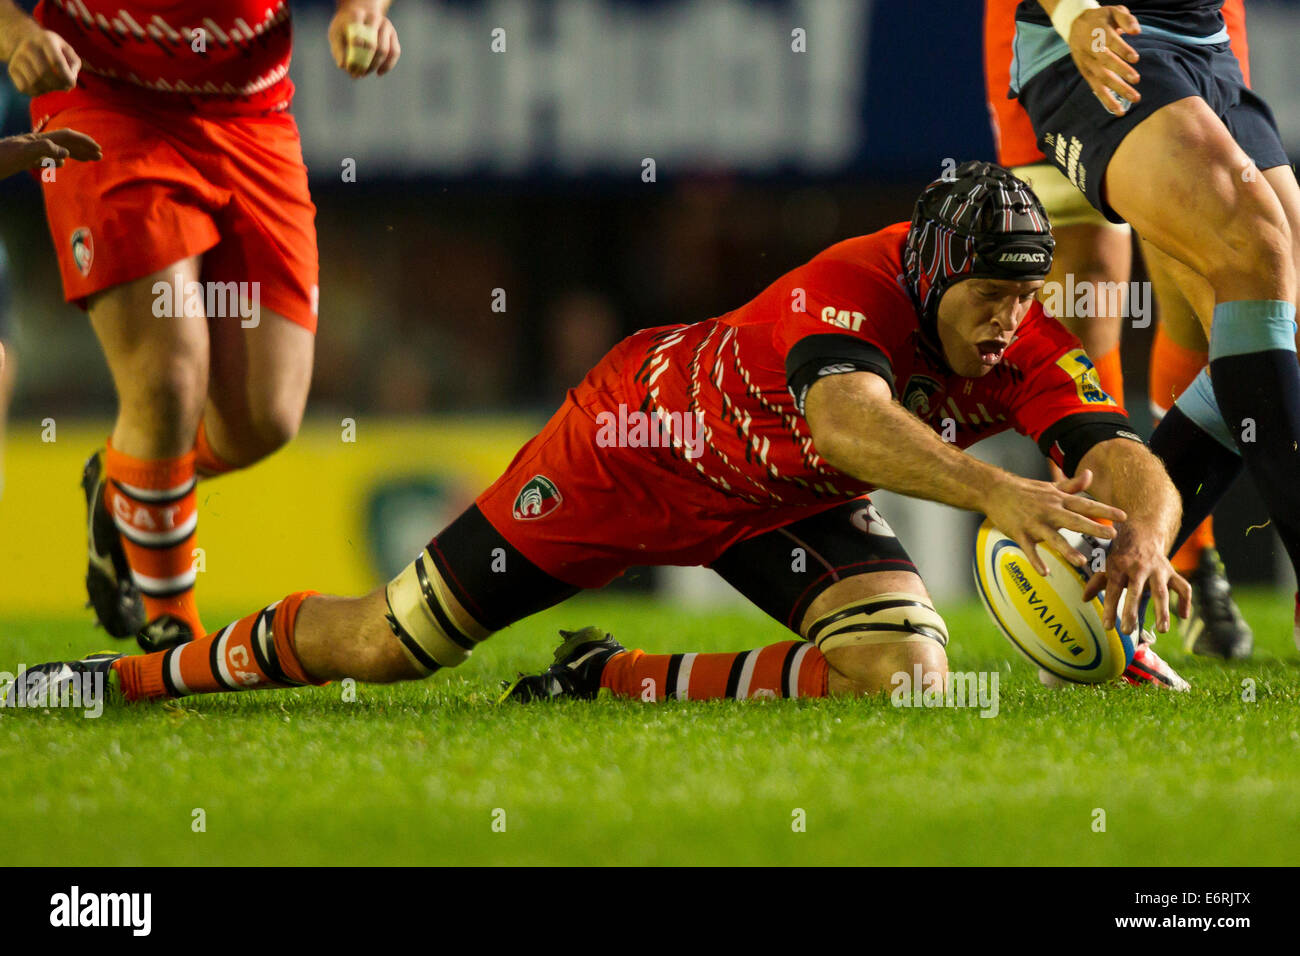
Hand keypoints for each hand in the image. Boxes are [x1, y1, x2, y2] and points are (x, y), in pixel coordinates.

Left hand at [0, 128, 100, 179]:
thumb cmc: (1, 157)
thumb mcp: (23, 152)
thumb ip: (45, 149)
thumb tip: (67, 154)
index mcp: (40, 140)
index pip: (67, 136)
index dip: (84, 141)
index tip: (98, 149)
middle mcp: (38, 143)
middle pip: (65, 142)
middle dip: (84, 148)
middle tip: (99, 156)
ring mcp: (32, 150)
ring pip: (59, 150)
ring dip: (75, 154)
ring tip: (88, 159)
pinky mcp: (26, 158)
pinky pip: (47, 158)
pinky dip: (59, 161)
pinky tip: (62, 165)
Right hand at [7, 26, 79, 95]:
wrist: (27, 40)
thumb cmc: (54, 48)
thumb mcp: (67, 49)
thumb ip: (74, 63)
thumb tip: (71, 78)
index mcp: (45, 40)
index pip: (56, 62)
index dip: (66, 77)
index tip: (72, 84)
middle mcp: (29, 47)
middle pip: (44, 73)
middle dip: (59, 85)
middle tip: (66, 88)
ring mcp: (18, 58)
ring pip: (34, 82)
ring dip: (49, 89)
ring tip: (55, 86)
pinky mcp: (12, 69)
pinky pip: (24, 87)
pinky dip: (37, 92)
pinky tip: (44, 87)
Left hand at [328, 1, 399, 77]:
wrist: (360, 14)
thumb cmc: (345, 28)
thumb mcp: (336, 34)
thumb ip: (338, 49)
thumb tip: (343, 66)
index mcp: (357, 16)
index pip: (357, 39)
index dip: (354, 57)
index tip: (349, 69)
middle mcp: (373, 18)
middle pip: (372, 45)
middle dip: (365, 64)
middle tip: (357, 75)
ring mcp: (385, 25)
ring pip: (384, 50)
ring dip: (374, 66)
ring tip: (364, 74)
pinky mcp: (393, 34)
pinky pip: (394, 52)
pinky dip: (388, 65)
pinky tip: (379, 73)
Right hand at [982, 468, 1126, 575]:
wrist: (995, 490)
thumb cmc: (1025, 490)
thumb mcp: (1050, 486)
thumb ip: (1072, 484)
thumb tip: (1090, 474)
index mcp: (1058, 499)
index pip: (1085, 504)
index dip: (1105, 510)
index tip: (1123, 517)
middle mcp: (1049, 510)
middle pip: (1074, 520)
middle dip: (1093, 527)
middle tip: (1112, 535)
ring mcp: (1034, 523)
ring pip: (1053, 538)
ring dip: (1067, 550)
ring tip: (1081, 561)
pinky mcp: (1019, 533)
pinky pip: (1029, 550)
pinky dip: (1036, 561)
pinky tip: (1045, 573)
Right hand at [1066, 5, 1141, 115]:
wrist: (1075, 26)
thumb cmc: (1100, 19)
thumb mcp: (1113, 11)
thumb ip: (1126, 19)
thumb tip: (1137, 31)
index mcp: (1097, 34)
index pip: (1109, 43)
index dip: (1122, 51)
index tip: (1135, 59)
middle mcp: (1090, 51)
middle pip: (1105, 63)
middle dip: (1120, 72)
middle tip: (1136, 80)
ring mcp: (1087, 64)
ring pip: (1101, 79)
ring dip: (1116, 91)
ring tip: (1133, 99)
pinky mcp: (1086, 74)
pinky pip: (1096, 89)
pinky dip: (1106, 100)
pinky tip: (1118, 110)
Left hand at [1082, 522, 1190, 634]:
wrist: (1142, 533)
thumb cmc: (1120, 554)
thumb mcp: (1106, 564)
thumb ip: (1096, 582)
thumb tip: (1085, 599)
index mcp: (1119, 566)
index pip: (1112, 590)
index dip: (1110, 608)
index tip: (1107, 627)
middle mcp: (1138, 568)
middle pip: (1135, 591)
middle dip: (1131, 611)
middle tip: (1127, 631)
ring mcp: (1157, 570)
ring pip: (1161, 591)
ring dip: (1162, 611)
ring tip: (1162, 629)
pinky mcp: (1171, 572)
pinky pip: (1183, 586)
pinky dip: (1186, 601)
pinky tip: (1184, 616)